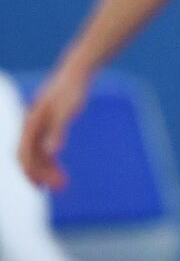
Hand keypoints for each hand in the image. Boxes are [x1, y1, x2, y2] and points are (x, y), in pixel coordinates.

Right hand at [19, 65, 91, 189]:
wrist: (75, 73)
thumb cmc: (71, 90)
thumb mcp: (67, 111)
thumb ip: (58, 131)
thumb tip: (52, 152)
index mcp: (31, 125)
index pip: (24, 155)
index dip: (32, 172)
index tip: (44, 186)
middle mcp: (30, 127)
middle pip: (28, 158)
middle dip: (40, 175)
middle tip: (60, 187)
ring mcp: (37, 127)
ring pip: (36, 155)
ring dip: (46, 170)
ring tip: (62, 184)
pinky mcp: (46, 125)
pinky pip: (43, 149)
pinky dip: (49, 161)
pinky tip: (59, 170)